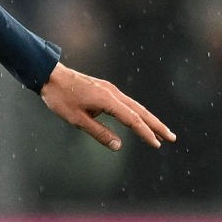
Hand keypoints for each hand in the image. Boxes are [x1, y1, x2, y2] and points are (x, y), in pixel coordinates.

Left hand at [39, 63, 175, 150]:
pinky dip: (136, 113)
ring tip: (161, 131)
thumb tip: (119, 146)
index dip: (146, 133)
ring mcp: (110, 90)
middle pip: (140, 111)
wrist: (49, 75)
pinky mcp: (105, 89)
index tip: (157, 144)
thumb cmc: (61, 98)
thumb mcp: (77, 120)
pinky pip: (126, 103)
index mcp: (108, 100)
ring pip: (135, 106)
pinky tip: (138, 120)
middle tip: (172, 137)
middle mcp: (113, 93)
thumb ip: (99, 133)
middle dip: (156, 125)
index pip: (132, 120)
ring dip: (149, 119)